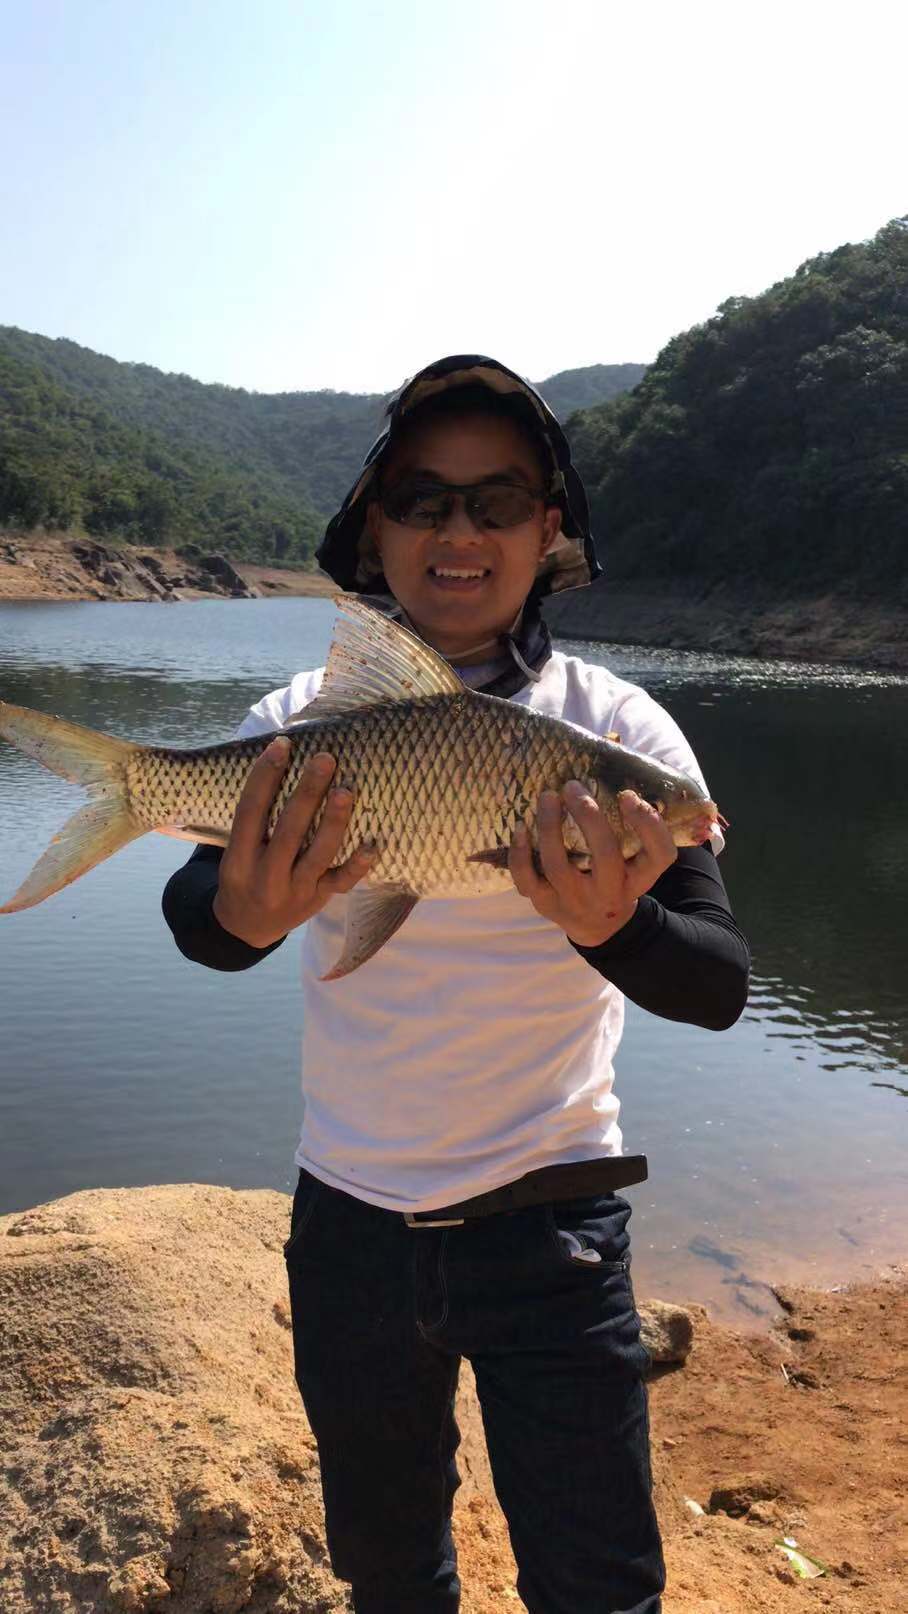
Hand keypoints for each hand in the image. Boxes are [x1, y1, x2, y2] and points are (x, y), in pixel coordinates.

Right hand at [212, 738, 374, 947]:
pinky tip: (372, 843)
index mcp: (238, 858)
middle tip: (325, 759)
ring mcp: (295, 890)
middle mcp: (266, 875)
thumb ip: (253, 817)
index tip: (283, 745)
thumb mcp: (235, 850)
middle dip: (307, 793)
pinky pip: (341, 882)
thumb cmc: (244, 873)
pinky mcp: (317, 900)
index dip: (264, 777)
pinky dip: (358, 864)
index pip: (250, 812)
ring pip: (318, 854)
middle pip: (288, 831)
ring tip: (346, 790)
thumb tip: (280, 759)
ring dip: (334, 822)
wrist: (245, 928)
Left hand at [508, 782, 677, 948]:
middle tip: (573, 786)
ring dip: (550, 826)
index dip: (648, 824)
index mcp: (639, 878)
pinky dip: (520, 853)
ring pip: (559, 866)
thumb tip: (616, 778)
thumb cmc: (618, 877)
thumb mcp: (637, 861)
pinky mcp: (546, 904)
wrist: (598, 926)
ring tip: (548, 796)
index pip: (659, 855)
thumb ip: (636, 829)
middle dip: (588, 817)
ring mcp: (575, 901)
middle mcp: (610, 892)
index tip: (628, 795)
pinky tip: (521, 828)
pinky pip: (527, 880)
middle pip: (605, 855)